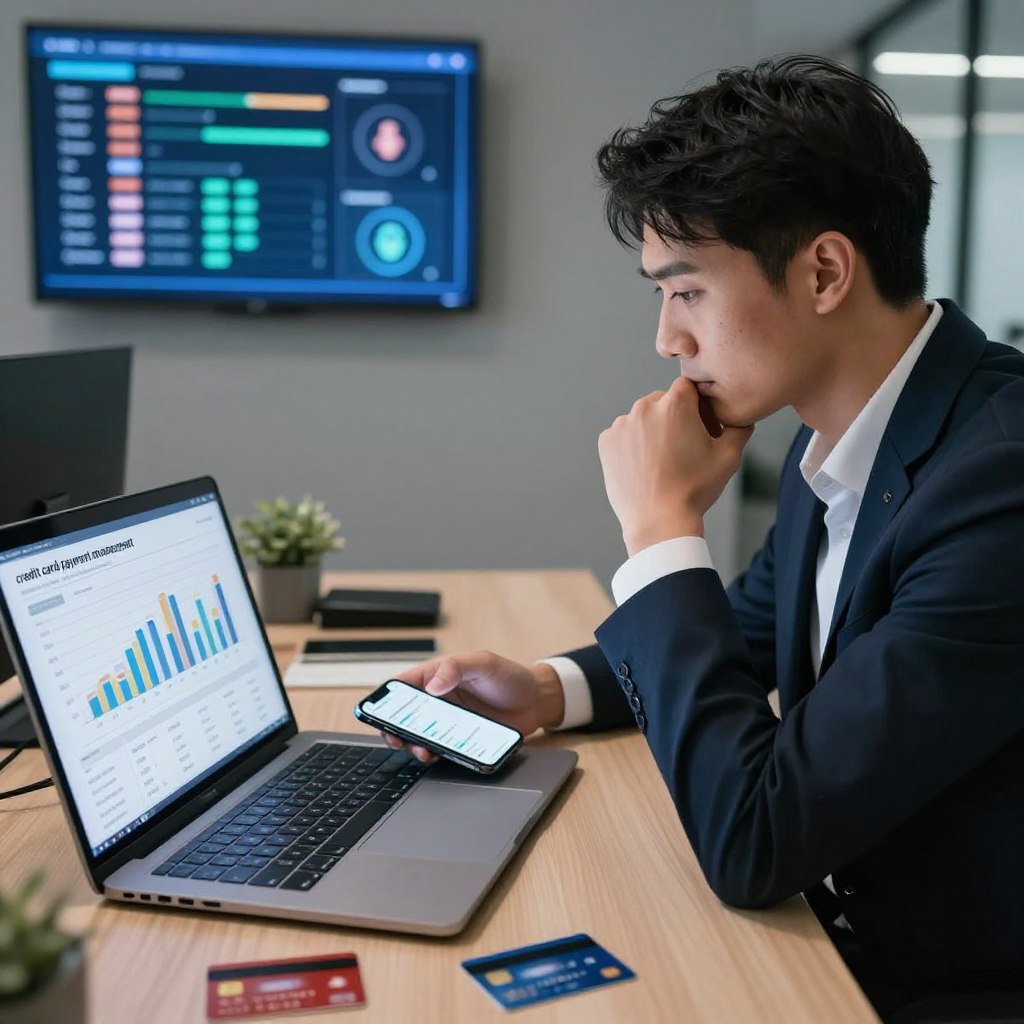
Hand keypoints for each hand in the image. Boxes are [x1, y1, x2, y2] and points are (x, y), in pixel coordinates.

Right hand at [374, 652, 564, 762]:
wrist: (536, 701)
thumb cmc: (509, 676)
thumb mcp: (483, 663)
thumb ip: (457, 667)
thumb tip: (433, 685)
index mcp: (438, 676)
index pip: (403, 686)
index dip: (387, 700)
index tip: (381, 715)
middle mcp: (438, 700)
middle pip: (405, 716)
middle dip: (395, 729)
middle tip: (397, 740)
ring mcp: (448, 721)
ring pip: (419, 736)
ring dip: (413, 745)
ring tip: (421, 751)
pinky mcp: (460, 740)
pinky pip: (439, 750)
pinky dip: (433, 755)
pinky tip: (435, 757)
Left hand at [598, 376, 753, 555]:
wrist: (659, 522)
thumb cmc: (695, 489)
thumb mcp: (729, 456)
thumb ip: (739, 427)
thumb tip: (742, 416)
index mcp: (675, 404)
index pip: (688, 388)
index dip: (697, 406)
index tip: (701, 428)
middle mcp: (644, 407)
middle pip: (663, 401)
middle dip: (674, 418)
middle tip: (683, 448)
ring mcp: (622, 425)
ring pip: (641, 418)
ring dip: (652, 431)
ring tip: (663, 461)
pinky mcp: (606, 442)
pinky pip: (622, 435)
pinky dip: (632, 445)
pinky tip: (644, 466)